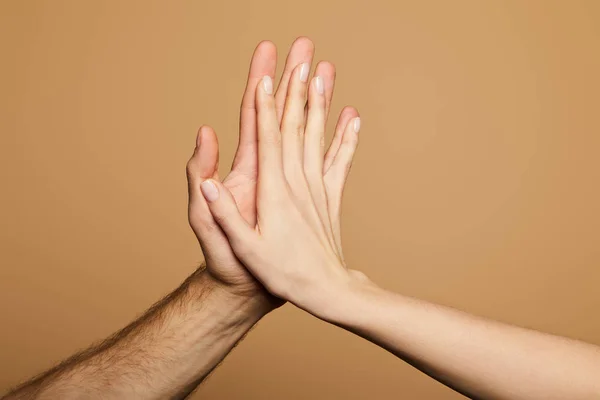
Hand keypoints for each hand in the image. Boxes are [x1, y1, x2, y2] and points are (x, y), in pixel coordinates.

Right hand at [186, 38, 358, 310]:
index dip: (265, 107)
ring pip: (318, 137)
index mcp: (275, 192)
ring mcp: (318, 189)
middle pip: (296, 129)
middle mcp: (298, 184)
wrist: (326, 291)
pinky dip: (347, 137)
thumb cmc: (282, 274)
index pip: (268, 139)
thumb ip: (224, 214)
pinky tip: (353, 117)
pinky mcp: (331, 198)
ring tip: (325, 75)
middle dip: (296, 92)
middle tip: (300, 59)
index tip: (265, 76)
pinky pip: (340, 161)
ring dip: (320, 104)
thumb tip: (205, 181)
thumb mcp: (245, 249)